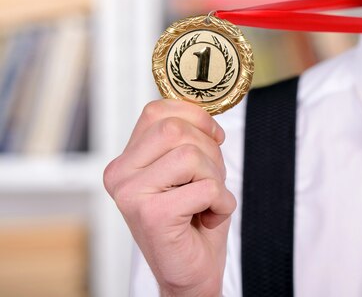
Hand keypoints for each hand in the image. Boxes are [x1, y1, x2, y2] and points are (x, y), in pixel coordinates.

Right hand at [104, 99, 235, 296]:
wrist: (190, 271)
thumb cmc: (192, 217)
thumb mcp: (188, 168)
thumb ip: (185, 137)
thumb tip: (203, 109)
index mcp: (126, 160)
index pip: (156, 111)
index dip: (195, 117)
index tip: (212, 137)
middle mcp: (120, 174)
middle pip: (177, 129)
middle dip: (209, 151)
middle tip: (208, 180)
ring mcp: (132, 195)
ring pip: (192, 155)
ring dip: (216, 179)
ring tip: (205, 201)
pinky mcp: (152, 215)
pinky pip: (206, 188)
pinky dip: (222, 203)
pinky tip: (208, 218)